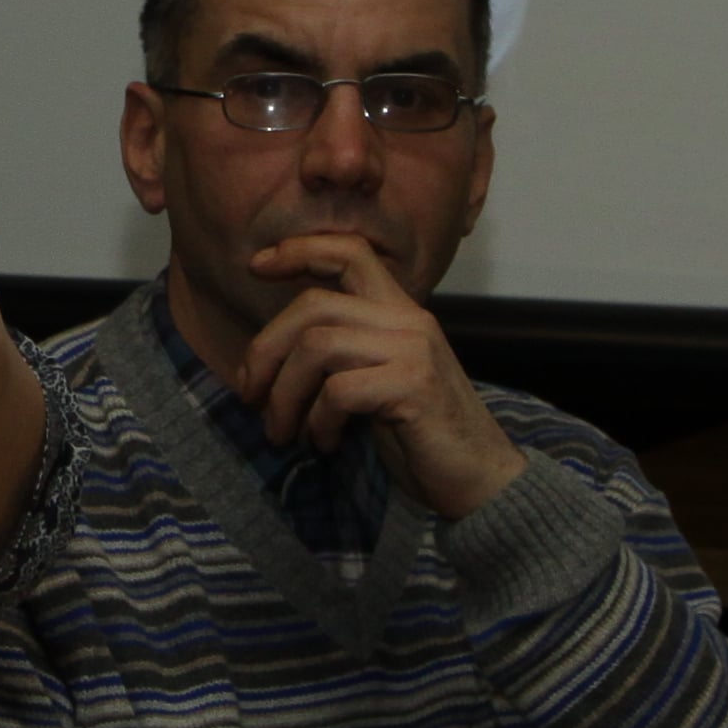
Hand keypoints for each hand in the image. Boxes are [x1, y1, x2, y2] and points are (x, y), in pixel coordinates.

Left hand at [235, 230, 522, 516]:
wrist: (478, 478)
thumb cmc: (419, 436)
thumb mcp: (376, 381)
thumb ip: (340, 356)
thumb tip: (263, 361)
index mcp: (399, 312)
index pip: (351, 252)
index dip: (300, 250)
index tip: (257, 266)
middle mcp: (409, 320)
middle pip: (314, 305)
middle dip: (266, 349)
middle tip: (250, 394)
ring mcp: (414, 350)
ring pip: (317, 346)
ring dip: (285, 395)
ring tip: (282, 432)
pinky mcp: (413, 386)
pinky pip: (338, 391)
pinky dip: (318, 422)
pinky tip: (324, 444)